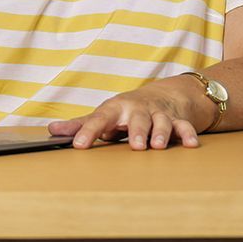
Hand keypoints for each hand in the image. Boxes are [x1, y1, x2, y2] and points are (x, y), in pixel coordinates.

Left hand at [48, 79, 214, 150]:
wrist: (163, 95)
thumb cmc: (126, 111)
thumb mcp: (104, 115)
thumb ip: (80, 125)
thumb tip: (51, 131)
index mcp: (115, 109)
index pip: (99, 119)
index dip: (88, 132)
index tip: (78, 146)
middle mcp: (138, 110)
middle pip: (137, 119)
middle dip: (137, 131)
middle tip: (135, 146)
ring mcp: (159, 114)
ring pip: (162, 122)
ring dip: (162, 133)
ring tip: (159, 147)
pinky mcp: (177, 120)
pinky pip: (184, 127)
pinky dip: (188, 134)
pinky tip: (191, 145)